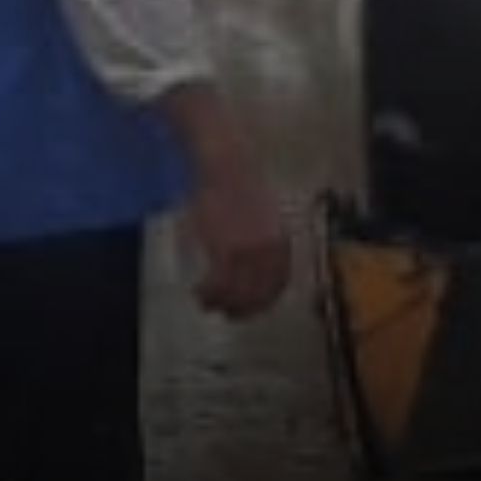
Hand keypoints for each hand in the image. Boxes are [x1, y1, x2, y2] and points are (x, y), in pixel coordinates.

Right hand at [180, 181, 297, 320]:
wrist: (227, 166)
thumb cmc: (241, 186)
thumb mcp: (265, 217)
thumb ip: (265, 242)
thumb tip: (256, 266)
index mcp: (282, 245)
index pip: (278, 284)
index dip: (264, 301)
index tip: (250, 307)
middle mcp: (270, 254)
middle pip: (259, 295)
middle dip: (243, 309)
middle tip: (227, 314)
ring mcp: (249, 254)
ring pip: (237, 294)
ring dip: (221, 303)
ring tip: (206, 303)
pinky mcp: (227, 251)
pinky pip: (218, 284)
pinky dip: (208, 293)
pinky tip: (198, 291)